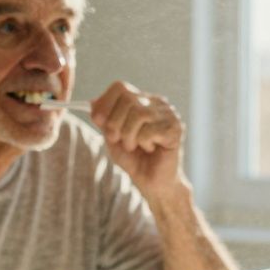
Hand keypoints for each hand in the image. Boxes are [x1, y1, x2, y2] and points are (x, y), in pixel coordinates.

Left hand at [91, 80, 185, 199]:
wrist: (153, 183)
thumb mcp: (112, 137)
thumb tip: (93, 103)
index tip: (98, 122)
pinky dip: (144, 143)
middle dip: (115, 123)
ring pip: (139, 114)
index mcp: (142, 100)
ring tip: (135, 146)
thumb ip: (104, 120)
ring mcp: (169, 114)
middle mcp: (157, 103)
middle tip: (118, 140)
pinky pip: (149, 130)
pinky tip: (151, 149)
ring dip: (129, 136)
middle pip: (128, 99)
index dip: (105, 103)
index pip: (120, 87)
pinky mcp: (176, 129)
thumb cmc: (134, 160)